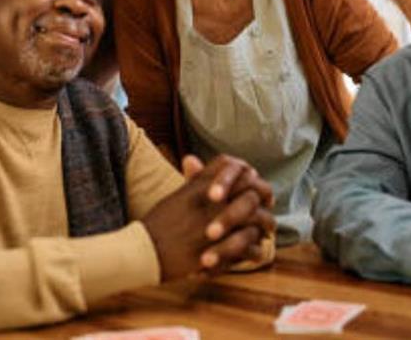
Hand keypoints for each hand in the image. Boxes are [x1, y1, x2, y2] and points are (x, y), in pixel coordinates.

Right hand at [143, 155, 274, 280]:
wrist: (141, 251)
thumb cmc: (157, 224)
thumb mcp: (175, 195)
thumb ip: (192, 180)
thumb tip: (195, 158)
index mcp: (200, 186)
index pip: (234, 167)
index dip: (249, 173)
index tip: (255, 182)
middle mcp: (210, 202)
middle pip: (252, 191)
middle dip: (265, 198)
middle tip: (269, 206)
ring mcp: (215, 225)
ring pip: (256, 221)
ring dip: (265, 225)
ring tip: (267, 232)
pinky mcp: (217, 250)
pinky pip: (248, 248)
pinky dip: (255, 250)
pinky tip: (256, 251)